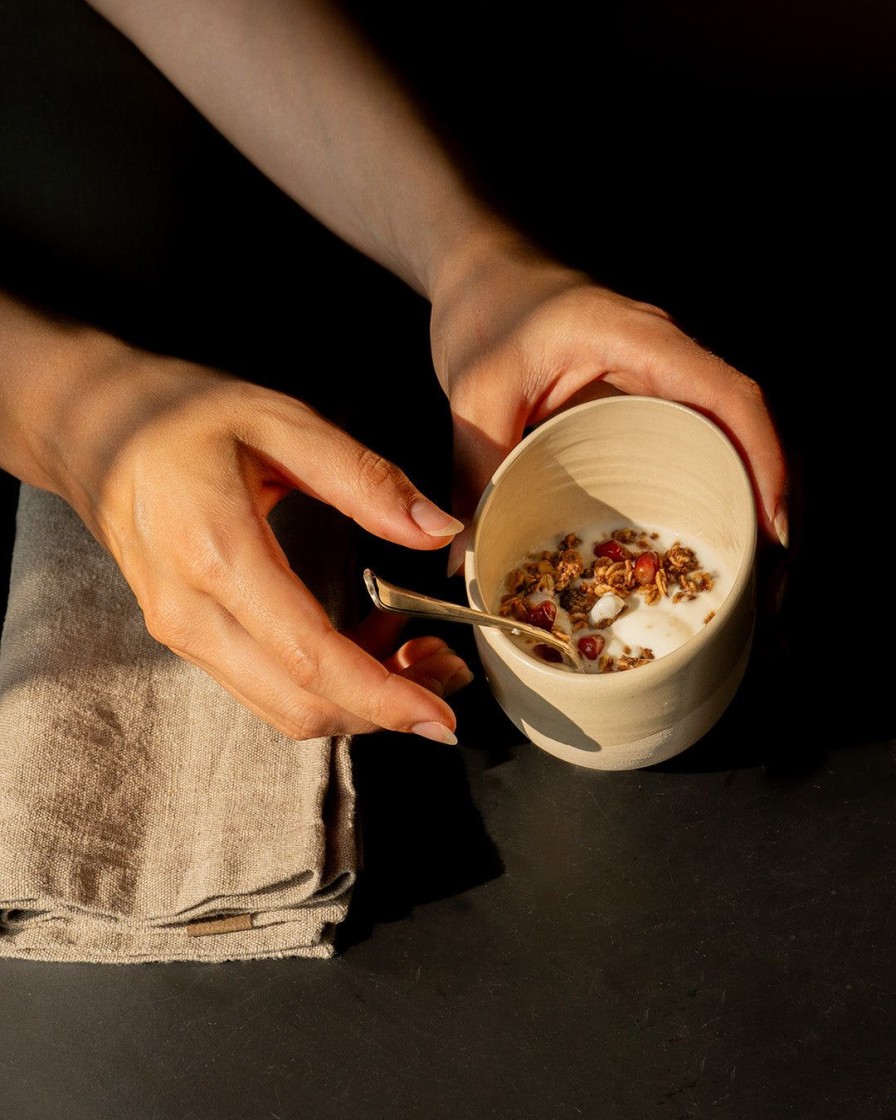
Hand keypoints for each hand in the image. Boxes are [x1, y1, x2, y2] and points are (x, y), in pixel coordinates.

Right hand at [9, 322, 470, 743]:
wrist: (88, 426)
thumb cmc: (180, 414)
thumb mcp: (278, 421)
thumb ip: (362, 478)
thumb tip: (437, 530)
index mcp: (216, 554)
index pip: (310, 657)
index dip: (383, 697)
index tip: (441, 717)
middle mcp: (190, 613)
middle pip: (300, 704)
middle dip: (385, 710)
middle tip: (449, 674)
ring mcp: (181, 633)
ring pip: (283, 707)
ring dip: (359, 700)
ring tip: (420, 654)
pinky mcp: (186, 636)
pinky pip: (264, 685)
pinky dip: (325, 682)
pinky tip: (369, 640)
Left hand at [430, 237, 787, 572]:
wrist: (479, 271)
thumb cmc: (482, 311)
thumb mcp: (474, 391)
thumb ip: (475, 468)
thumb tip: (466, 549)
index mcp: (637, 338)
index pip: (727, 393)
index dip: (762, 456)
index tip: (770, 522)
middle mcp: (663, 351)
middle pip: (740, 417)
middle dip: (762, 487)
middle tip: (759, 563)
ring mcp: (658, 369)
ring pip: (721, 427)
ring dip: (739, 484)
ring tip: (740, 556)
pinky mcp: (642, 389)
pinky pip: (688, 431)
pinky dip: (702, 475)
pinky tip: (694, 523)